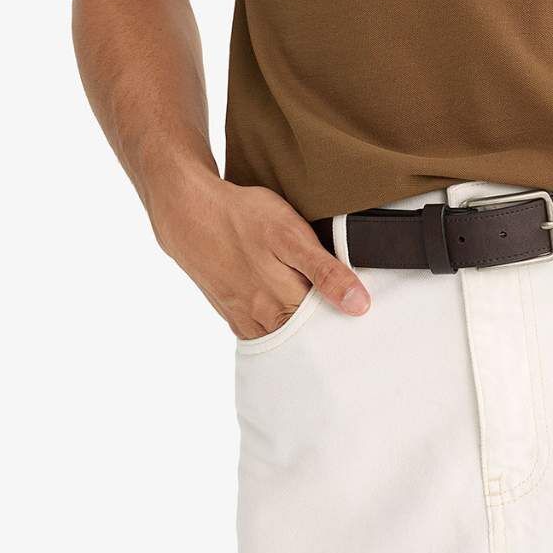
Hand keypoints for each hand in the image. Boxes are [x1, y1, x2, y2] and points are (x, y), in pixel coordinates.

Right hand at [150, 168, 370, 335]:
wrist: (190, 213)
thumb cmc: (243, 217)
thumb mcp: (291, 236)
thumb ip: (326, 273)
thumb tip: (359, 305)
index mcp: (285, 304)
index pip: (329, 329)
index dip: (348, 322)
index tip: (362, 316)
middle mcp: (265, 320)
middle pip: (307, 338)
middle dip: (327, 330)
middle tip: (343, 314)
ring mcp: (246, 320)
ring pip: (284, 339)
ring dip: (302, 331)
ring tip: (318, 311)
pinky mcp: (232, 315)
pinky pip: (261, 333)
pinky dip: (278, 327)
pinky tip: (287, 309)